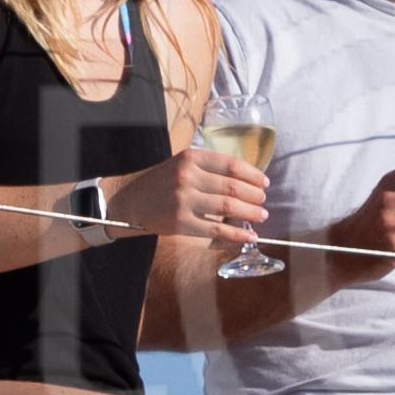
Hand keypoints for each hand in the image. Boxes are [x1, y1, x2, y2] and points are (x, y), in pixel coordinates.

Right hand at [113, 148, 266, 250]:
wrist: (130, 200)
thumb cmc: (162, 182)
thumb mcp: (182, 164)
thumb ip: (210, 168)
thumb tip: (247, 181)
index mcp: (191, 158)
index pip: (231, 165)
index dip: (253, 175)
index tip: (264, 183)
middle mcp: (187, 177)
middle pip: (232, 187)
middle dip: (254, 196)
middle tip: (264, 202)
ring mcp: (183, 200)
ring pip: (228, 207)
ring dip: (250, 213)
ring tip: (261, 216)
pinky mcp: (180, 222)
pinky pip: (216, 229)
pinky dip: (236, 234)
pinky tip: (249, 236)